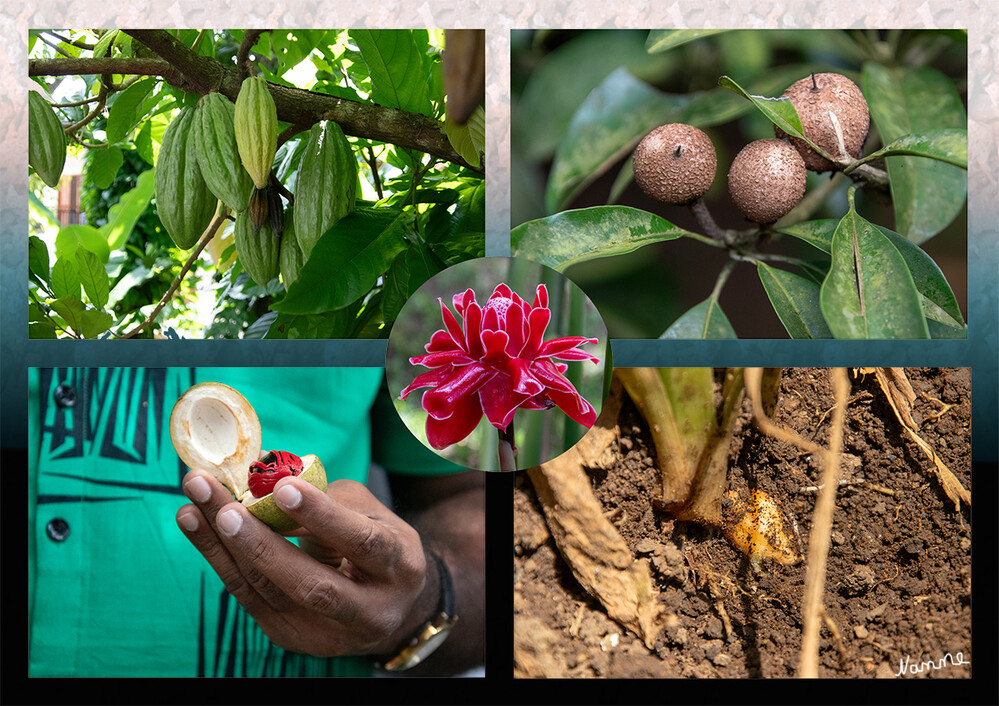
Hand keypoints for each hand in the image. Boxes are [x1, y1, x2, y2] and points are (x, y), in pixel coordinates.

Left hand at [176, 470, 438, 657]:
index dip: (322, 516)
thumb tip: (271, 488)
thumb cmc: (377, 542)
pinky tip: (197, 525)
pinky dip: (220, 560)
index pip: (362, 543)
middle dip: (260, 544)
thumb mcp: (371, 515)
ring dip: (224, 548)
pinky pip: (251, 599)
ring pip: (270, 593)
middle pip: (310, 585)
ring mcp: (329, 634)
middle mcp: (370, 611)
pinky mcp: (294, 639)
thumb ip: (330, 502)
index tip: (283, 487)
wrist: (390, 605)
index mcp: (400, 568)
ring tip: (192, 507)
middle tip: (222, 506)